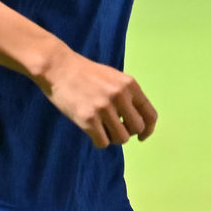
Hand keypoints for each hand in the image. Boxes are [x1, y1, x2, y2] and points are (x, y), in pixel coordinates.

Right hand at [39, 45, 157, 148]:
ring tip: (104, 130)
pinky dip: (100, 142)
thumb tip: (137, 120)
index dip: (149, 129)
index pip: (150, 114)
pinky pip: (103, 142)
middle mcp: (120, 96)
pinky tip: (94, 133)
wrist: (60, 68)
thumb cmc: (87, 74)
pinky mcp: (88, 119)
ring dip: (114, 138)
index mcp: (130, 85)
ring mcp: (104, 108)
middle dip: (128, 132)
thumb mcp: (115, 78)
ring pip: (121, 138)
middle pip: (137, 128)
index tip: (142, 137)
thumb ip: (127, 95)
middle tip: (117, 130)